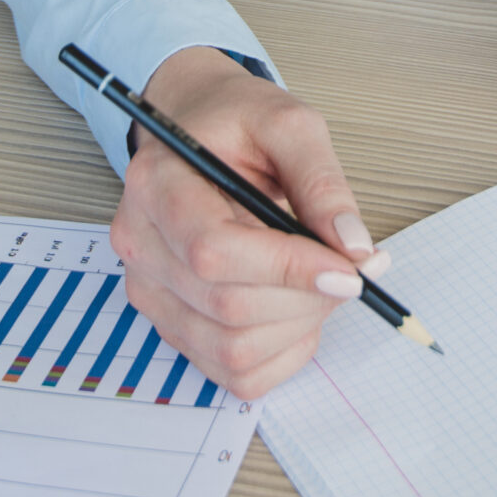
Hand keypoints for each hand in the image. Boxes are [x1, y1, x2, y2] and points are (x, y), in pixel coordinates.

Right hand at [109, 48, 386, 400]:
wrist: (196, 129)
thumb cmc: (235, 124)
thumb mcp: (288, 124)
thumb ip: (322, 182)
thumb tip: (354, 248)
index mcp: (157, 184)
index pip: (215, 250)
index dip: (288, 269)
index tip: (349, 268)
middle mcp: (141, 245)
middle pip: (228, 306)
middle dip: (307, 296)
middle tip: (353, 268)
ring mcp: (151, 291)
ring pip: (232, 350)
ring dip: (298, 326)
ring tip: (323, 281)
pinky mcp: (172, 323)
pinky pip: (232, 372)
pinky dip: (282, 352)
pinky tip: (296, 306)